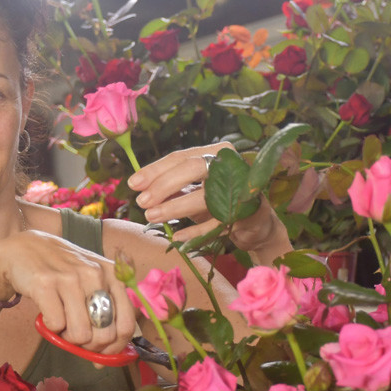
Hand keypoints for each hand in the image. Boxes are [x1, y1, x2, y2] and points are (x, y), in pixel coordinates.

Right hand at [0, 230, 136, 354]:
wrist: (24, 249)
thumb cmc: (63, 272)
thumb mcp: (92, 282)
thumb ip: (106, 314)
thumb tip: (106, 358)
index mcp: (113, 275)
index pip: (126, 325)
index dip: (115, 348)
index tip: (101, 353)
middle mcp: (95, 274)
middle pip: (104, 335)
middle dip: (90, 346)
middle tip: (77, 337)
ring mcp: (70, 278)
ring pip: (80, 334)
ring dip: (68, 338)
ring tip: (62, 323)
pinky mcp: (45, 283)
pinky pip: (56, 325)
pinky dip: (50, 328)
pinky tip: (48, 314)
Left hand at [128, 143, 287, 253]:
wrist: (257, 224)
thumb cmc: (220, 202)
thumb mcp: (195, 190)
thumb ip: (172, 186)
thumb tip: (139, 187)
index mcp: (216, 153)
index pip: (181, 157)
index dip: (155, 170)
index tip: (133, 184)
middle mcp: (231, 164)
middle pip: (192, 168)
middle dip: (164, 185)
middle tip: (142, 202)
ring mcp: (242, 186)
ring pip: (204, 195)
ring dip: (174, 208)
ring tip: (152, 217)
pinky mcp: (249, 211)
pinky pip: (216, 222)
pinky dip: (195, 232)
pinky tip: (177, 237)